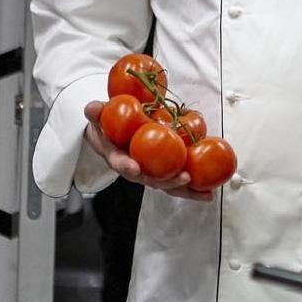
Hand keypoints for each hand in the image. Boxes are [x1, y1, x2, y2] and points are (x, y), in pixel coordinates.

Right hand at [83, 101, 213, 201]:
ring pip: (167, 185)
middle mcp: (135, 169)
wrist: (111, 133)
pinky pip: (177, 181)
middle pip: (150, 180)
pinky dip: (193, 189)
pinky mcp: (163, 172)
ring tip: (205, 193)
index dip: (126, 166)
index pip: (120, 163)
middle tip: (183, 178)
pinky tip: (209, 192)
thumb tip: (91, 108)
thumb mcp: (99, 116)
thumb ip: (96, 112)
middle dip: (167, 181)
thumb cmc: (107, 125)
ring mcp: (150, 172)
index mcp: (117, 157)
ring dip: (186, 191)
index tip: (134, 168)